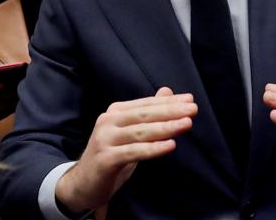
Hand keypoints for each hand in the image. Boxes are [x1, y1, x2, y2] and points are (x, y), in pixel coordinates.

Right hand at [55, 87, 196, 213]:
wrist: (83, 183)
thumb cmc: (111, 156)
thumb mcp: (130, 133)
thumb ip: (147, 114)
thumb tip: (167, 91)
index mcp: (115, 113)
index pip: (146, 104)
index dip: (168, 101)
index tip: (190, 100)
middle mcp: (108, 122)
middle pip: (144, 115)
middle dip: (171, 111)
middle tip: (192, 109)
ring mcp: (105, 140)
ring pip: (140, 132)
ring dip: (166, 127)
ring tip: (186, 124)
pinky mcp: (105, 159)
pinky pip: (133, 152)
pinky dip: (153, 148)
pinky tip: (170, 145)